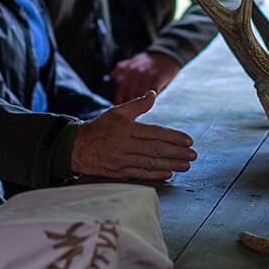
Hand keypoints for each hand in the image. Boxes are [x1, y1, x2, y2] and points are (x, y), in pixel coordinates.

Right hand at [69, 91, 196, 179]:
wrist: (75, 147)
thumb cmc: (98, 128)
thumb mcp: (116, 112)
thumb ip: (137, 105)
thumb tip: (153, 94)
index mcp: (126, 129)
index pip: (155, 133)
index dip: (173, 137)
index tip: (188, 140)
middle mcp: (124, 145)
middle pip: (156, 149)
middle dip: (177, 152)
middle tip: (193, 155)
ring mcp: (121, 160)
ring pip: (150, 163)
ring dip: (171, 164)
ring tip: (186, 165)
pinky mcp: (118, 172)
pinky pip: (140, 173)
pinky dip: (155, 174)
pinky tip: (168, 174)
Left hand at [108, 52, 181, 103]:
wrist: (167, 55)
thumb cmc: (150, 60)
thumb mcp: (134, 60)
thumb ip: (122, 67)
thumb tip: (111, 75)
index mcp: (130, 68)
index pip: (121, 86)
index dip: (119, 97)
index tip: (119, 104)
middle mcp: (137, 71)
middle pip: (129, 92)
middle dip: (129, 102)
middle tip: (130, 109)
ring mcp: (148, 75)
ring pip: (140, 93)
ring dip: (139, 102)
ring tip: (139, 108)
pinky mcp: (158, 78)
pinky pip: (151, 92)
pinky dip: (149, 99)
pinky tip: (149, 102)